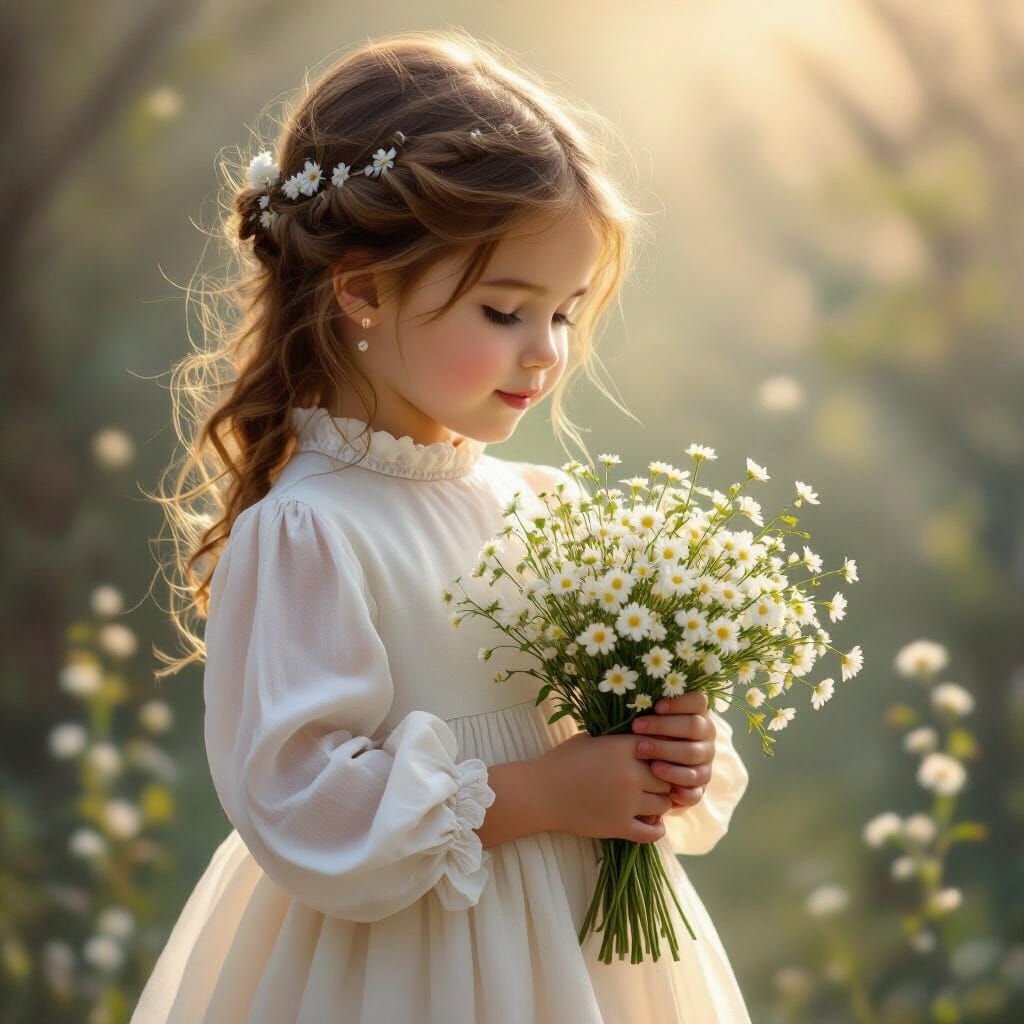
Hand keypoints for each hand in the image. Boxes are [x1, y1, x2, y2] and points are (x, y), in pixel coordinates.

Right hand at [535, 731, 674, 843]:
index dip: (662, 756)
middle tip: (653, 785)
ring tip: (649, 803)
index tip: (656, 762)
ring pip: (664, 804)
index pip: (663, 750)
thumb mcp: (593, 739)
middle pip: (668, 778)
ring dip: (659, 804)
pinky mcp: (620, 826)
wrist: (540, 791)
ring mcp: (627, 802)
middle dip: (662, 781)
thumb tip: (646, 738)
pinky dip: (656, 829)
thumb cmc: (563, 761)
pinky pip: (654, 832)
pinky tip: (650, 823)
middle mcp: (631, 773)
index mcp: (625, 747)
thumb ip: (621, 739)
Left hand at [631, 690, 715, 823]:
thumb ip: (649, 709)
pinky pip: (696, 788)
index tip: (656, 706)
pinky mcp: (700, 785)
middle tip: (636, 728)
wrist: (654, 768)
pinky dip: (683, 790)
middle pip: (693, 726)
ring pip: (692, 755)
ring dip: (668, 754)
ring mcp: (705, 760)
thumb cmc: (648, 734)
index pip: (698, 701)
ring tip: (644, 755)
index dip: (679, 702)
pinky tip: (668, 790)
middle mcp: (706, 735)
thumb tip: (635, 696)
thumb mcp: (650, 719)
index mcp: (698, 714)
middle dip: (663, 726)